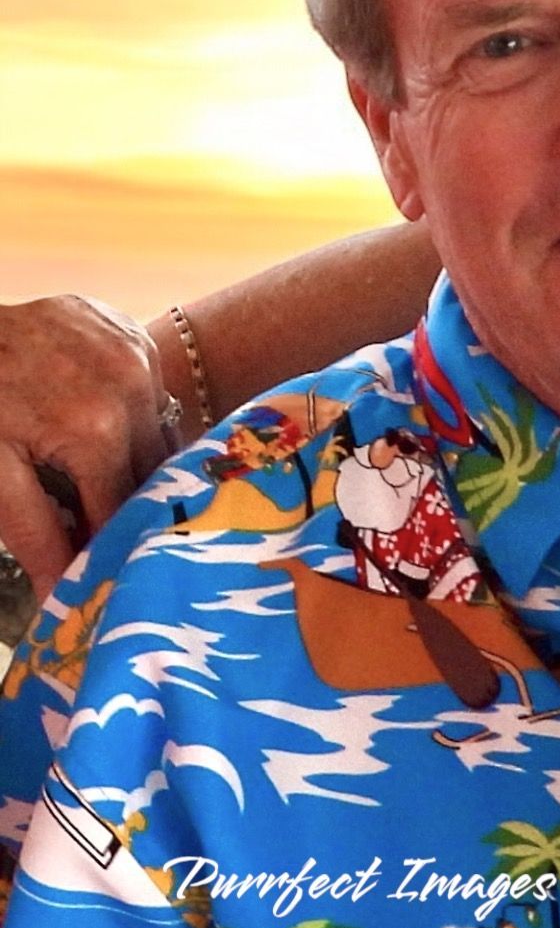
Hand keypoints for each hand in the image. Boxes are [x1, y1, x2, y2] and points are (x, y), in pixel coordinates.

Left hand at [0, 295, 169, 599]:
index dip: (109, 541)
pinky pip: (150, 389)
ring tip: (92, 475)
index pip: (123, 507)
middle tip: (89, 521)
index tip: (98, 566)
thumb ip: (33, 532)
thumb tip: (62, 594)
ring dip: (133, 458)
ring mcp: (138, 354)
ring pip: (156, 430)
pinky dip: (131, 414)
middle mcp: (133, 387)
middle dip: (122, 501)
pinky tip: (95, 419)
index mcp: (99, 430)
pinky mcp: (134, 334)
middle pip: (148, 470)